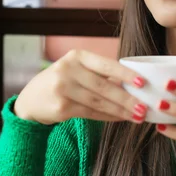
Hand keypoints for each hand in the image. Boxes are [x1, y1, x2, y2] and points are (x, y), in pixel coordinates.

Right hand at [14, 49, 148, 124]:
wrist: (31, 100)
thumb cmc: (62, 82)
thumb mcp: (77, 70)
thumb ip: (100, 74)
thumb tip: (134, 85)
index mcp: (77, 56)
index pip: (106, 65)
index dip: (125, 74)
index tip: (143, 83)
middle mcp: (68, 70)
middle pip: (104, 86)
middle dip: (127, 99)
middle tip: (145, 108)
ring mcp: (63, 88)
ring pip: (99, 102)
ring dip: (120, 111)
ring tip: (137, 116)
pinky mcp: (61, 107)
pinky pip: (91, 113)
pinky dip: (108, 117)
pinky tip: (120, 119)